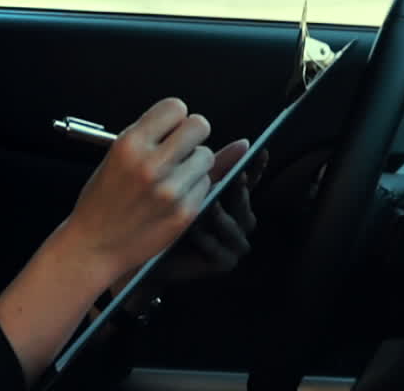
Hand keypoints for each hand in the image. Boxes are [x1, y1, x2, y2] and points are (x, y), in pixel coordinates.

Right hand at [63, 98, 217, 283]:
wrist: (94, 245)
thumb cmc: (102, 201)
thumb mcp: (116, 157)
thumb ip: (150, 136)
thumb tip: (187, 118)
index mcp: (129, 144)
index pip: (175, 107)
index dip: (175, 117)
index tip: (171, 128)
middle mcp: (151, 164)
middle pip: (199, 125)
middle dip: (192, 134)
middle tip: (181, 147)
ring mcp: (170, 189)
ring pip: (206, 155)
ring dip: (195, 163)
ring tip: (173, 175)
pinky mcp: (184, 212)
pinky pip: (206, 185)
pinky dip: (194, 187)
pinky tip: (174, 196)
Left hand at [152, 140, 267, 285]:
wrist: (144, 249)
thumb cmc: (162, 212)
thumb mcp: (183, 181)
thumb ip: (207, 161)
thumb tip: (238, 140)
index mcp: (230, 198)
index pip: (250, 180)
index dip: (257, 167)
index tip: (259, 151)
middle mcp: (237, 219)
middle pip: (247, 204)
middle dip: (240, 192)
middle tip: (234, 178)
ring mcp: (232, 243)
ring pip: (238, 227)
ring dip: (222, 216)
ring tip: (210, 205)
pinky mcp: (222, 263)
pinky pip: (222, 253)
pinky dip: (209, 241)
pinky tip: (194, 229)